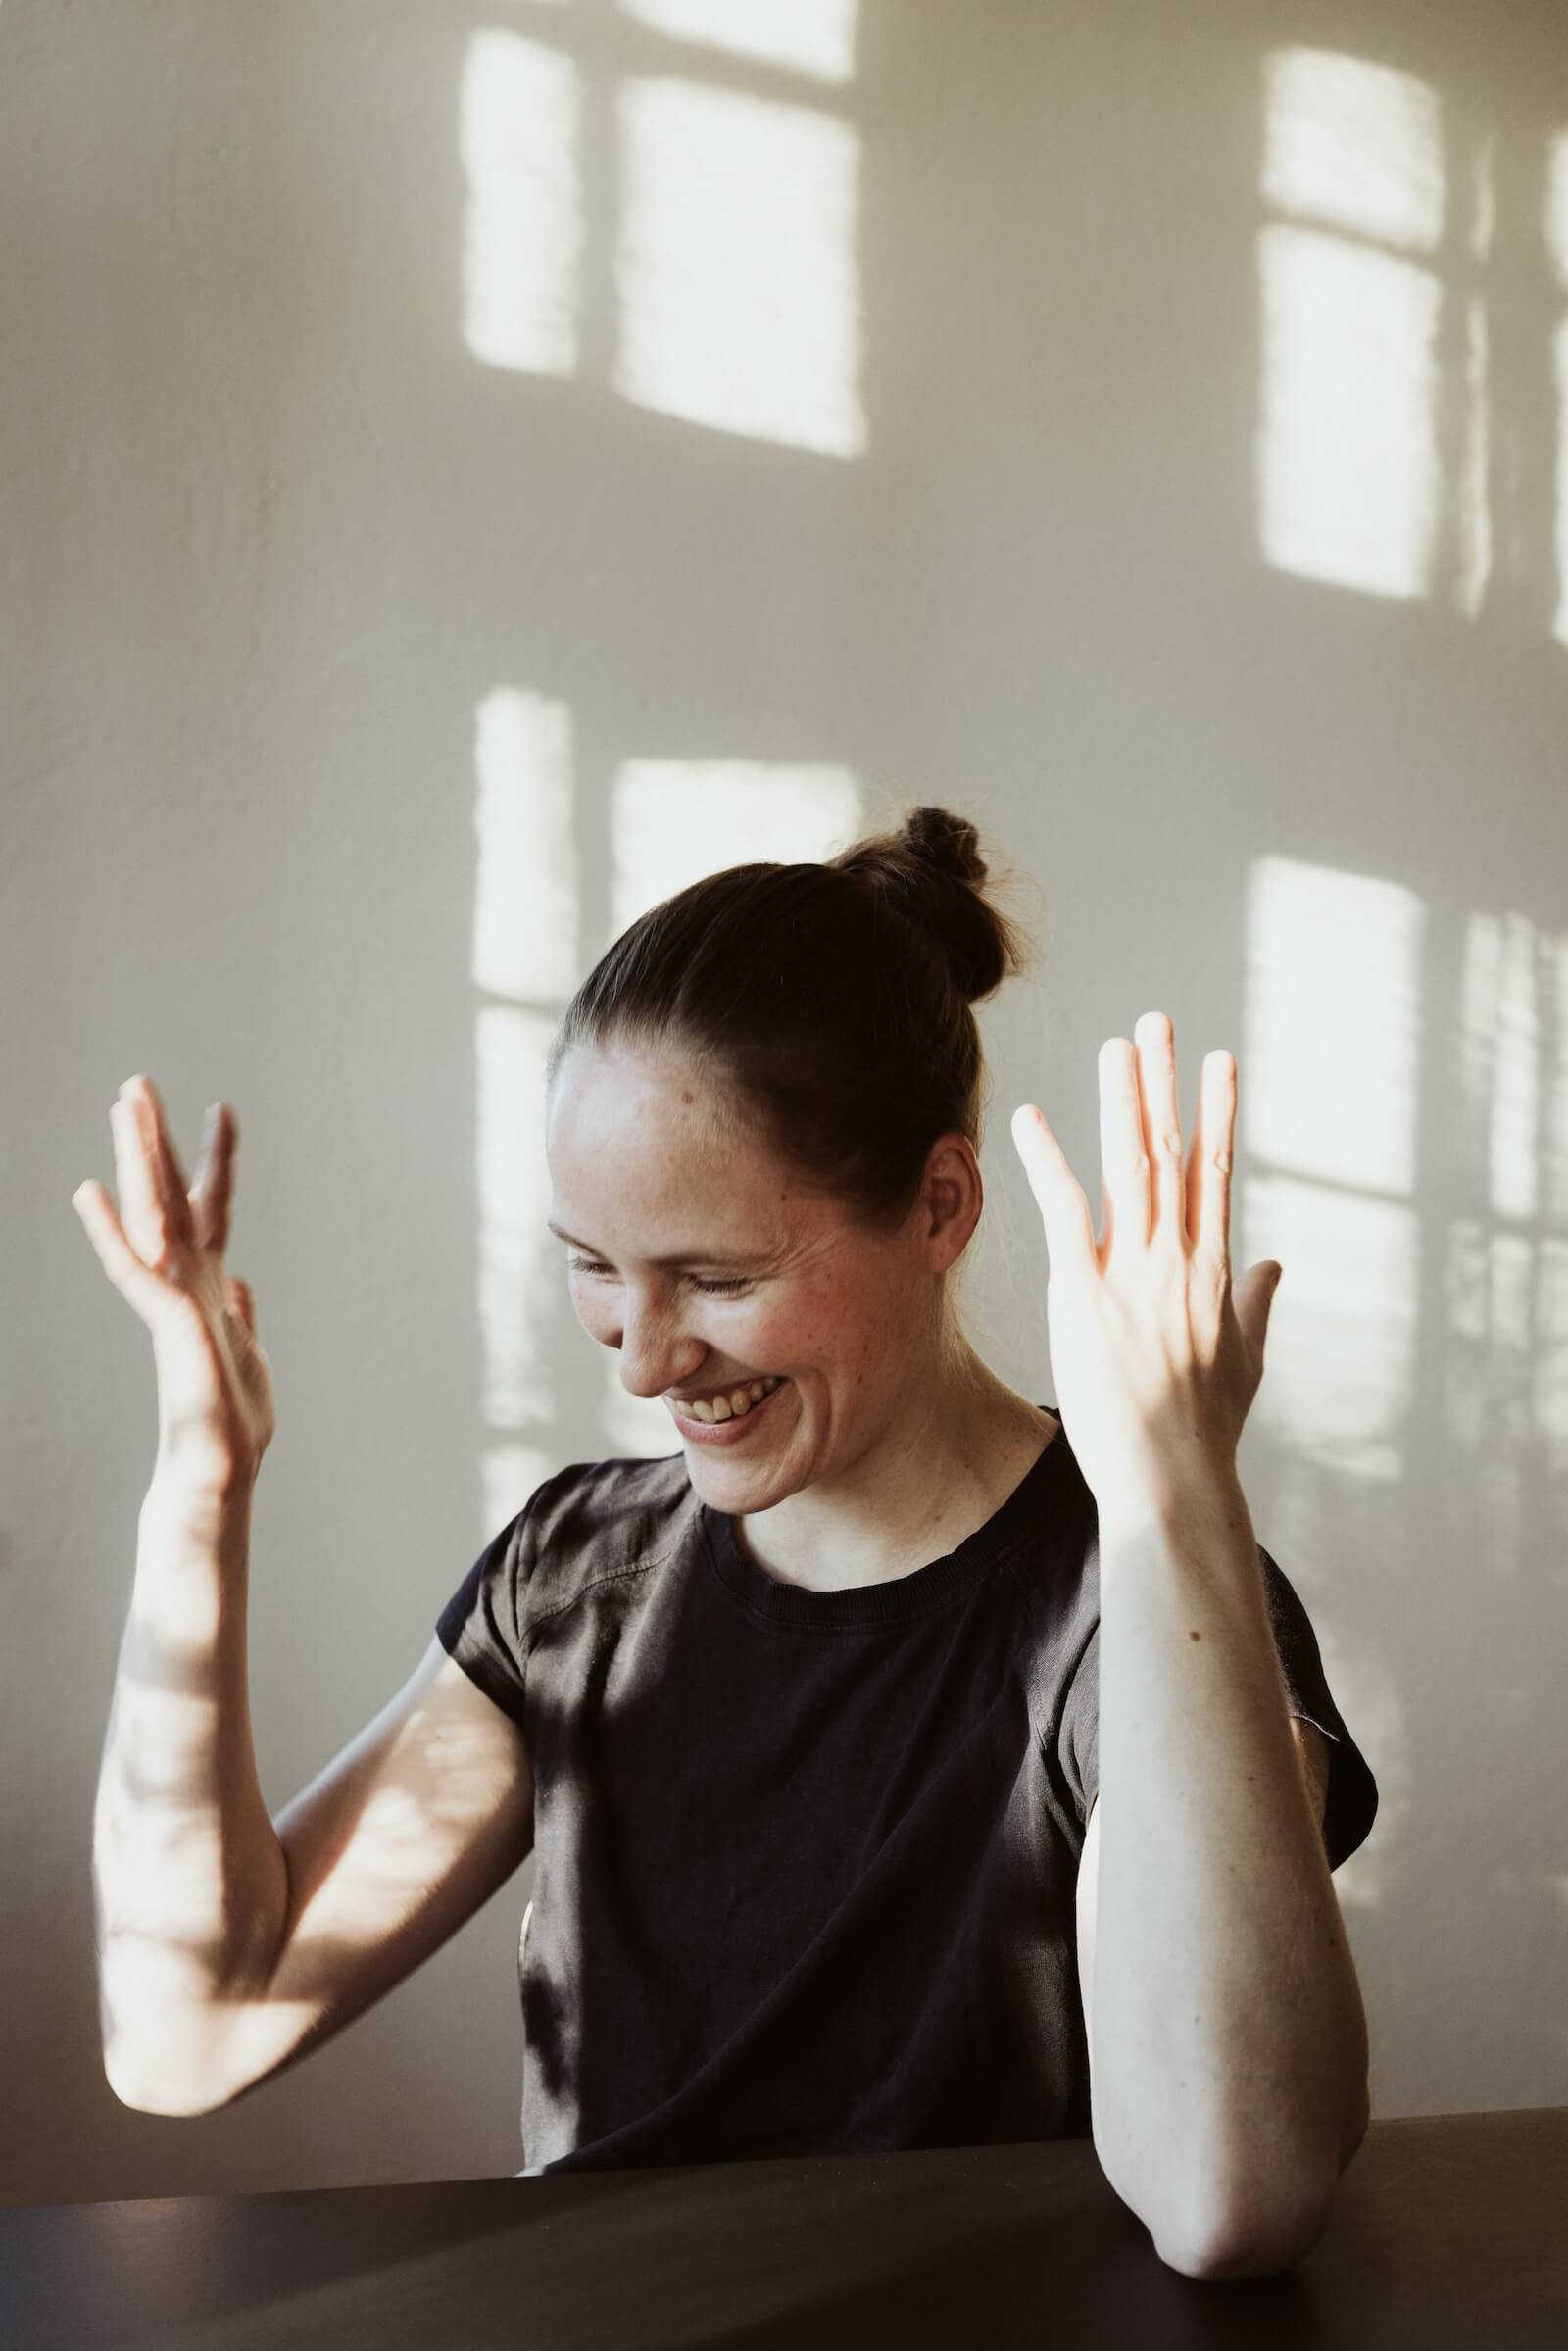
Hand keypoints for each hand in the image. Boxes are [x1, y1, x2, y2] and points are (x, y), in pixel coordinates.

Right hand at [72, 1076, 276, 1495]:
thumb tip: (242, 1285)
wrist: (217, 1475)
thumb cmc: (230, 1425)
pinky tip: (90, 1192)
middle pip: (170, 1195)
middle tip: (138, 1082)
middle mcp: (188, 1284)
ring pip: (151, 1214)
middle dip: (156, 1140)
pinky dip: (111, 1232)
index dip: (217, 1160)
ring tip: (122, 1104)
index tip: (222, 1108)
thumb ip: (241, 1315)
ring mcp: (174, 1300)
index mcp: (212, 1288)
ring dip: (135, 1159)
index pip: (212, 1209)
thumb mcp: (249, 1355)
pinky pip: (132, 1270)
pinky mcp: (167, 1325)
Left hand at [1010, 1011, 1282, 1512]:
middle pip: (1173, 1153)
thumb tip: (1273, 1269)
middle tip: (1157, 1024)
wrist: (1170, 1476)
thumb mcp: (1245, 1364)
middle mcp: (1178, 1260)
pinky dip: (1049, 1161)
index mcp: (1214, 1271)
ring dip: (1123, 1101)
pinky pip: (1064, 1212)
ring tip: (1117, 1046)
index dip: (1216, 1112)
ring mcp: (1133, 1273)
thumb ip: (1255, 1308)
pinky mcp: (1084, 1293)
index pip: (1214, 1173)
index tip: (1219, 1061)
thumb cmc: (1203, 1431)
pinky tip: (1033, 1119)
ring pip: (1130, 1167)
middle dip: (1165, 1084)